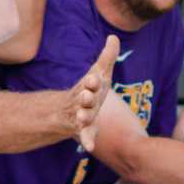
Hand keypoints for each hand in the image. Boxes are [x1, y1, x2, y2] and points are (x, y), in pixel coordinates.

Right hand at [60, 35, 116, 152]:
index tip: (94, 78)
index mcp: (88, 86)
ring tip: (83, 117)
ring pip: (82, 116)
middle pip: (84, 98)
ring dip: (83, 116)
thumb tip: (114, 36)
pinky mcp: (84, 129)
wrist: (69, 110)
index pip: (90, 82)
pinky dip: (87, 140)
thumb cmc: (90, 89)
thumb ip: (107, 57)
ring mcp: (82, 115)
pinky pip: (85, 135)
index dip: (92, 81)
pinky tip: (90, 147)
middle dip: (85, 97)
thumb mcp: (100, 73)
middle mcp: (83, 100)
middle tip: (87, 95)